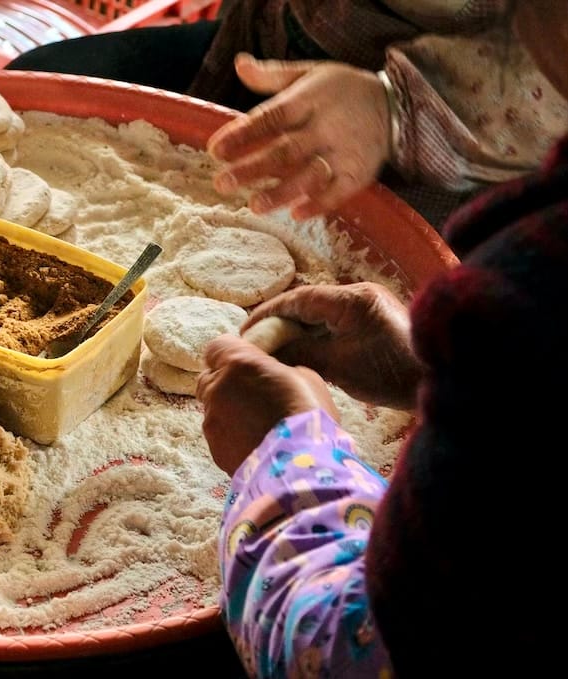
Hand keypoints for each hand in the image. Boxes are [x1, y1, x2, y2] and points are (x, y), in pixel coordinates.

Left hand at [197, 336, 336, 475]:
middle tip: (254, 393)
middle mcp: (217, 388)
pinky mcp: (213, 447)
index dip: (232, 353)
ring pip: (212, 406)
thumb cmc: (309, 418)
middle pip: (210, 376)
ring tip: (258, 422)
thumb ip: (277, 369)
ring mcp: (211, 419)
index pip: (217, 346)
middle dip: (227, 380)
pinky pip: (218, 432)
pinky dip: (231, 433)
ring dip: (229, 409)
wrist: (300, 471)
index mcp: (239, 364)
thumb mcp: (305, 378)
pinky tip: (255, 442)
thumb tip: (270, 373)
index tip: (249, 363)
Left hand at [207, 54, 388, 219]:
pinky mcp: (359, 173)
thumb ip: (272, 76)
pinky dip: (320, 204)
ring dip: (282, 192)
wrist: (397, 104)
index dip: (243, 134)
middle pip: (286, 150)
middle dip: (253, 168)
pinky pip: (340, 191)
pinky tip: (297, 214)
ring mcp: (344, 152)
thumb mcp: (309, 74)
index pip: (272, 117)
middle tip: (222, 183)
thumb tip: (239, 64)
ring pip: (310, 175)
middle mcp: (326, 127)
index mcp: (310, 100)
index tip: (215, 150)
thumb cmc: (341, 90)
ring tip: (254, 206)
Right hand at [246, 282, 420, 408]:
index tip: (246, 332)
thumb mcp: (339, 366)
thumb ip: (302, 352)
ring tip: (274, 350)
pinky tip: (303, 352)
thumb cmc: (392, 374)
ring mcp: (369, 306)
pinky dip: (316, 335)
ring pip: (320, 313)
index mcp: (350, 300)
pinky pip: (336, 323)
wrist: (443, 381)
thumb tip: (269, 350)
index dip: (267, 314)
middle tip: (256, 343)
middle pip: (307, 304)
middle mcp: (359, 295)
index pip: (297, 300)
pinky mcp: (375, 320)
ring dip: (297, 330)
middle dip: (279, 323)